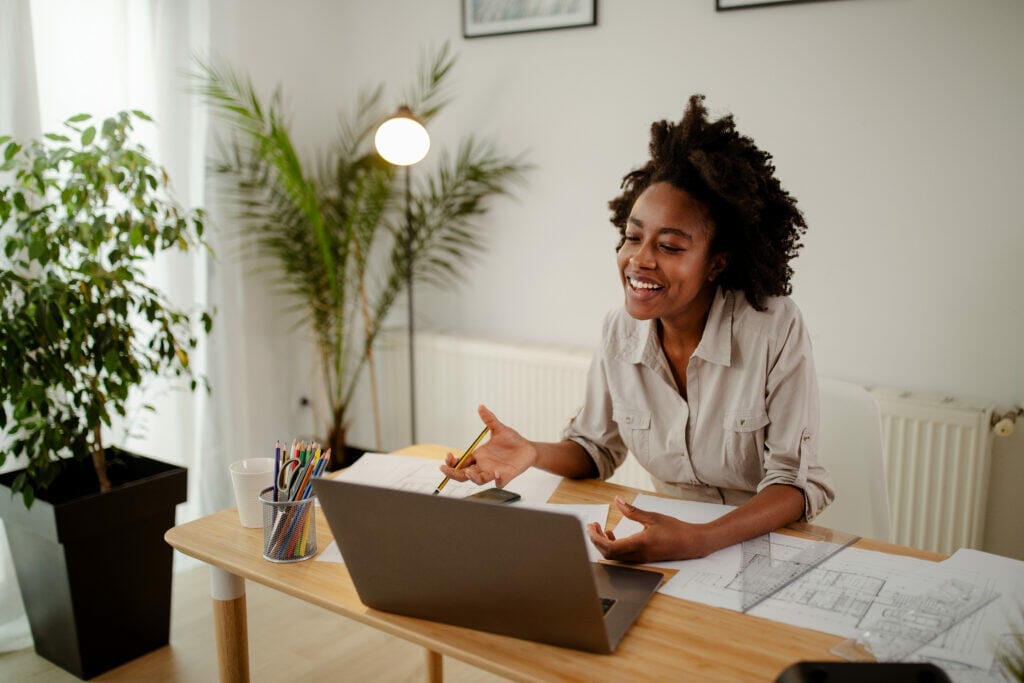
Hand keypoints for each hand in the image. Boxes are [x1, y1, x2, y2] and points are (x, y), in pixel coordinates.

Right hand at [439, 405, 537, 486]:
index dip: (452, 463)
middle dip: (453, 473)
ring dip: (473, 478)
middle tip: (444, 469)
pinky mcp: (505, 476)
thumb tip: (481, 406)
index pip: (460, 463)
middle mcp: (483, 466)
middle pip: (464, 475)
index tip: (448, 456)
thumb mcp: (499, 429)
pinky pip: (499, 482)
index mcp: (478, 456)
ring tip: (468, 472)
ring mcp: (493, 472)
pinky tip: (496, 473)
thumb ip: (489, 419)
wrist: (527, 448)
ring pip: (479, 480)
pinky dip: (497, 480)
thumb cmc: (511, 440)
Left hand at [586, 497, 709, 562]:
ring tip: (602, 529)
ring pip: (614, 556)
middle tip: (593, 526)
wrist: (692, 543)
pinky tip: (614, 535)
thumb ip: (632, 510)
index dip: (596, 539)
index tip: (591, 527)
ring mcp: (640, 558)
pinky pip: (622, 556)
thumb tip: (617, 501)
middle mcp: (638, 554)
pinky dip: (613, 546)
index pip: (610, 547)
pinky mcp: (642, 558)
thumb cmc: (675, 529)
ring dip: (604, 544)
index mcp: (639, 544)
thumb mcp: (653, 516)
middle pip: (608, 554)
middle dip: (596, 540)